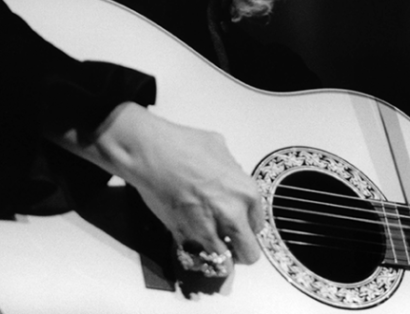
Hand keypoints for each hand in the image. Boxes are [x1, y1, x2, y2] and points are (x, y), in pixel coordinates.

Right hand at [53, 102, 263, 266]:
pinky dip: (197, 256)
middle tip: (229, 242)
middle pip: (248, 252)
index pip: (258, 224)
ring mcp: (208, 229)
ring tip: (210, 244)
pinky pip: (197, 258)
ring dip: (219, 256)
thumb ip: (231, 170)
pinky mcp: (184, 236)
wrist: (151, 154)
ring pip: (225, 263)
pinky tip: (193, 242)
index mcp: (246, 192)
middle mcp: (232, 214)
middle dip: (240, 250)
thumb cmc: (183, 145)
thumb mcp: (220, 148)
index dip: (247, 226)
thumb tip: (230, 176)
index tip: (238, 225)